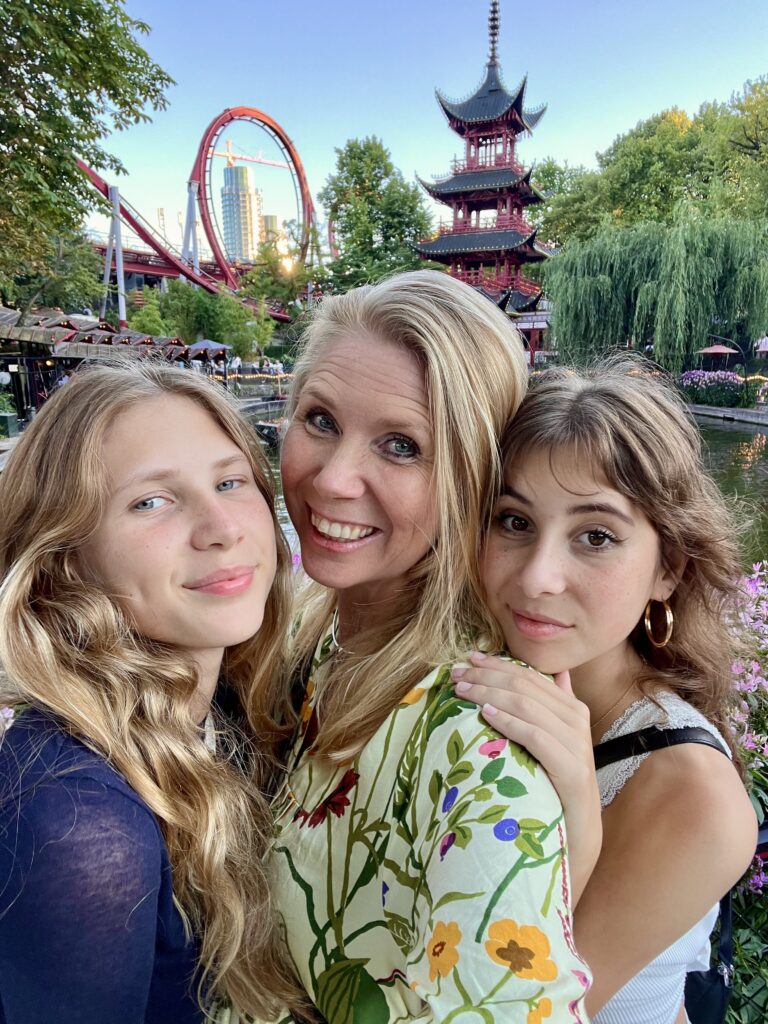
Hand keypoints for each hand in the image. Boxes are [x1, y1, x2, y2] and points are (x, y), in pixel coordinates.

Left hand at [452, 652, 601, 903]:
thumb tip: (553, 673)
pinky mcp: (573, 772)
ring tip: (462, 690)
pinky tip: (485, 715)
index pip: (530, 675)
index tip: (466, 658)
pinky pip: (536, 737)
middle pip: (526, 686)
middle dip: (487, 676)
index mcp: (572, 710)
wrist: (577, 839)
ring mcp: (578, 747)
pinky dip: (509, 722)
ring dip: (490, 693)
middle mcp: (577, 722)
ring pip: (528, 706)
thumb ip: (549, 709)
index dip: (497, 664)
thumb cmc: (554, 789)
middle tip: (455, 673)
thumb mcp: (550, 743)